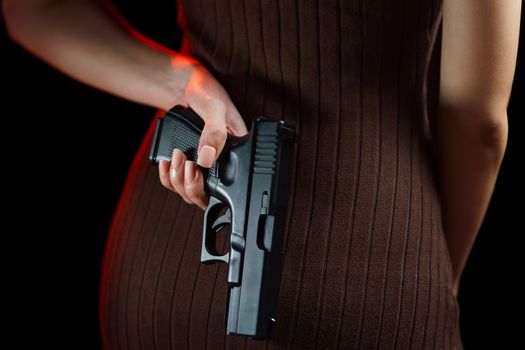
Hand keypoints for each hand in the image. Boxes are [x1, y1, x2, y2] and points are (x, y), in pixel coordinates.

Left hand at [158, 58, 247, 209]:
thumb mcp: (216, 108)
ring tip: (177, 155)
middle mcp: (220, 164)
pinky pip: (175, 182)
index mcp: (237, 154)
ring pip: (189, 192)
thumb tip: (206, 159)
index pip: (231, 187)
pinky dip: (167, 176)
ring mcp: (201, 165)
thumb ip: (215, 132)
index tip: (198, 172)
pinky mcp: (185, 163)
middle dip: (191, 186)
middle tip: (187, 165)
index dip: (213, 191)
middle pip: (206, 196)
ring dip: (178, 180)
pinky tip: (166, 162)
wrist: (184, 85)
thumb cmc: (207, 91)